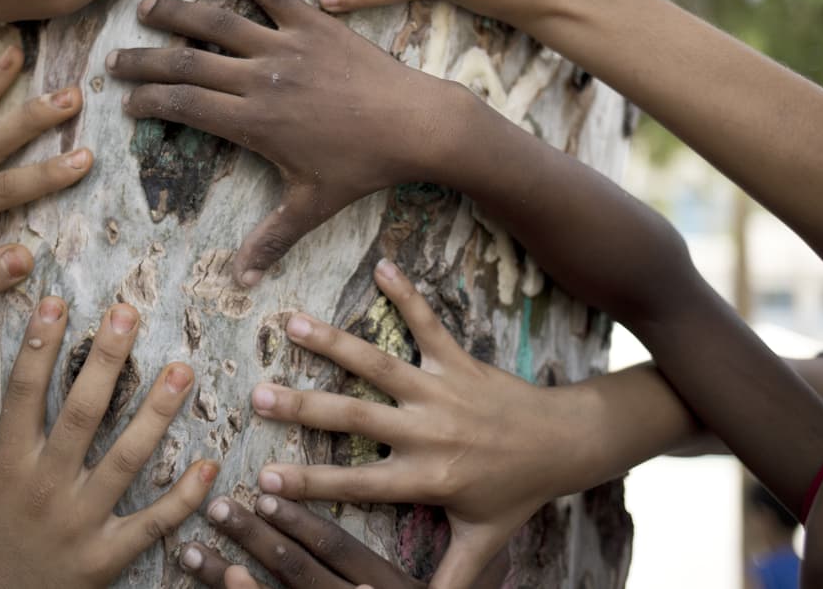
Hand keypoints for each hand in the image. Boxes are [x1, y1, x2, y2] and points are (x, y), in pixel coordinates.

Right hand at [0, 298, 215, 588]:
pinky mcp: (105, 559)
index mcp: (3, 469)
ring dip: (157, 413)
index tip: (56, 302)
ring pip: (127, 459)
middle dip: (107, 359)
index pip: (24, 393)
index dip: (40, 344)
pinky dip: (183, 498)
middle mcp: (45, 489)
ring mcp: (79, 524)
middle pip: (83, 413)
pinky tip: (209, 464)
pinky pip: (151, 524)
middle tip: (129, 313)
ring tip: (183, 371)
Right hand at [106, 0, 464, 284]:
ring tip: (147, 7)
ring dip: (178, 12)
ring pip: (219, 22)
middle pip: (186, 63)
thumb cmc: (363, 168)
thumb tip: (239, 284)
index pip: (184, 106)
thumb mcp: (313, 206)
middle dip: (145, 60)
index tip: (126, 101)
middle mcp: (261, 79)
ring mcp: (287, 45)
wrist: (417, 124)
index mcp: (254, 122)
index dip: (148, 101)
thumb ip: (271, 240)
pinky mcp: (315, 23)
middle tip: (115, 57)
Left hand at [179, 494, 417, 588]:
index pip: (337, 546)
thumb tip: (352, 557)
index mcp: (387, 586)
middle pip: (299, 571)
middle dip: (254, 536)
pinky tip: (222, 585)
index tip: (263, 491)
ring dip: (226, 578)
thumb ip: (379, 574)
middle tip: (217, 508)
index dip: (299, 519)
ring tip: (191, 552)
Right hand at [245, 261, 591, 588]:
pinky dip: (406, 293)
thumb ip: (449, 581)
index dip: (309, 485)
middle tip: (258, 395)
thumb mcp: (480, 542)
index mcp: (428, 478)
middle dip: (304, 408)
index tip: (263, 481)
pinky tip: (382, 265)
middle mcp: (429, 432)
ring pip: (381, 365)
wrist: (565, 444)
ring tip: (292, 323)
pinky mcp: (458, 360)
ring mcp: (442, 391)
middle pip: (357, 419)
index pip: (358, 486)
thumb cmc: (515, 493)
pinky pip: (429, 324)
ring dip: (336, 343)